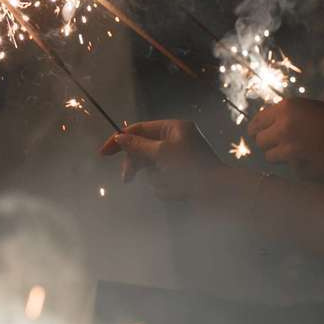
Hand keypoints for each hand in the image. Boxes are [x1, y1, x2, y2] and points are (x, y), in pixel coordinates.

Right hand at [98, 120, 225, 199]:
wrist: (219, 194)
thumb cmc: (192, 168)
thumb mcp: (162, 153)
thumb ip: (138, 145)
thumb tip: (119, 137)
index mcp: (174, 129)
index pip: (139, 129)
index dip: (120, 140)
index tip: (103, 152)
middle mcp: (176, 141)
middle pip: (143, 149)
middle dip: (137, 165)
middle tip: (128, 179)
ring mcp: (178, 160)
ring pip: (151, 169)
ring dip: (156, 179)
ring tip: (170, 186)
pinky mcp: (181, 177)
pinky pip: (161, 181)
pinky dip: (165, 188)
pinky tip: (177, 193)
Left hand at [246, 97, 323, 181]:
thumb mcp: (311, 110)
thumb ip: (287, 118)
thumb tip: (265, 130)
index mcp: (286, 108)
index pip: (256, 123)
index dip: (257, 131)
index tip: (257, 136)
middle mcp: (284, 128)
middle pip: (260, 143)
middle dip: (270, 145)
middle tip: (285, 146)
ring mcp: (291, 150)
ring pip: (272, 158)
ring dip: (284, 158)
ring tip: (306, 152)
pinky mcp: (301, 170)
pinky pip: (292, 171)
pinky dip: (302, 168)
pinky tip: (320, 161)